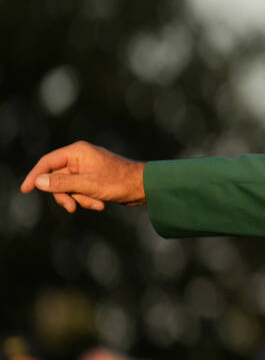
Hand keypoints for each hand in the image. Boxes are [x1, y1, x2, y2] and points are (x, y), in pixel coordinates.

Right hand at [21, 141, 145, 211]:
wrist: (144, 187)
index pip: (47, 162)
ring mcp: (86, 169)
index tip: (25, 189)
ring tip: (96, 204)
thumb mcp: (87, 184)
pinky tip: (101, 204)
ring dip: (79, 199)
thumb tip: (38, 182)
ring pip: (69, 188)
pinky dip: (87, 200)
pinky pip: (80, 192)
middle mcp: (80, 158)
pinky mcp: (93, 180)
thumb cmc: (118, 181)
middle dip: (64, 195)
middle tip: (71, 207)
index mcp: (77, 152)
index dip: (35, 176)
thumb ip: (62, 184)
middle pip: (57, 178)